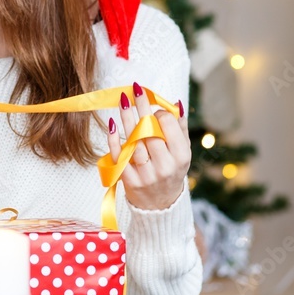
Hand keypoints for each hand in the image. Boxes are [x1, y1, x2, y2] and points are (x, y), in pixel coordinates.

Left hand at [106, 82, 189, 210]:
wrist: (160, 205)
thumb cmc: (170, 170)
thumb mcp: (181, 152)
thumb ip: (179, 128)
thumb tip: (175, 103)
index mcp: (181, 157)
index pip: (169, 126)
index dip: (160, 113)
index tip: (154, 108)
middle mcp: (164, 166)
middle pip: (149, 130)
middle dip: (141, 108)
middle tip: (134, 89)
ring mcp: (145, 174)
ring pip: (133, 140)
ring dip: (126, 118)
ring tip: (123, 100)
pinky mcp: (128, 180)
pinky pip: (119, 155)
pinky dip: (114, 139)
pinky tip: (112, 124)